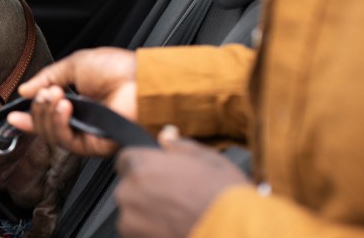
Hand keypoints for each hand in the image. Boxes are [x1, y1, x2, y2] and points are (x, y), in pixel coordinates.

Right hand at [6, 47, 136, 155]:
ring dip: (47, 115)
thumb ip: (48, 77)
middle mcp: (81, 119)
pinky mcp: (94, 145)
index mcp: (77, 101)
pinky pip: (67, 142)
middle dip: (38, 109)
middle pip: (45, 126)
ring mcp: (87, 133)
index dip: (29, 116)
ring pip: (53, 135)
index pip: (47, 114)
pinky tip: (65, 108)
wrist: (141, 79)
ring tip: (55, 96)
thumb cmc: (118, 69)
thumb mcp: (74, 64)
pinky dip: (60, 124)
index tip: (13, 115)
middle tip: (45, 92)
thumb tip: (25, 90)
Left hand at [115, 127, 248, 237]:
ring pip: (134, 215)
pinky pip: (140, 234)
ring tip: (180, 217)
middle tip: (177, 198)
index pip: (126, 160)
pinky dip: (153, 233)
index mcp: (140, 165)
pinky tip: (177, 230)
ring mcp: (130, 222)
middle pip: (129, 189)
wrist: (236, 234)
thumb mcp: (209, 160)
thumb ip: (179, 146)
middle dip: (147, 192)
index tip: (161, 175)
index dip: (145, 167)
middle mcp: (128, 193)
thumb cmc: (224, 198)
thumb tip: (166, 136)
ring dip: (149, 215)